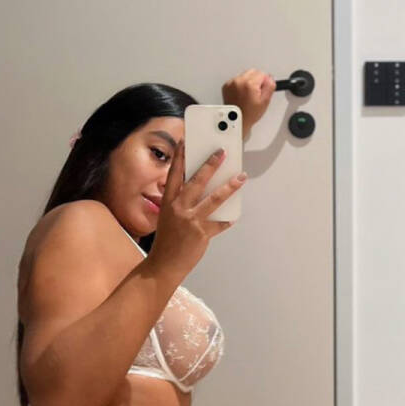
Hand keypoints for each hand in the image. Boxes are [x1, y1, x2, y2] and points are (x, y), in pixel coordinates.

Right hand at [147, 141, 246, 276]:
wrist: (163, 265)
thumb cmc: (167, 241)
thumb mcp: (169, 217)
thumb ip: (182, 203)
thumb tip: (203, 189)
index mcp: (168, 202)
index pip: (174, 173)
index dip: (180, 156)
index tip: (186, 141)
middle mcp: (179, 208)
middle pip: (197, 181)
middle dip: (211, 164)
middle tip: (222, 152)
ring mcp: (191, 221)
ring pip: (214, 198)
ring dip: (229, 186)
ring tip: (241, 177)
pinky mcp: (201, 234)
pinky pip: (219, 223)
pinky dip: (227, 220)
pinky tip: (234, 216)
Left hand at [222, 68, 276, 136]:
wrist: (236, 120)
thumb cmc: (249, 114)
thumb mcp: (265, 101)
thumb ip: (270, 86)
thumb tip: (270, 78)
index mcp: (249, 84)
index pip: (262, 73)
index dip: (265, 82)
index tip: (262, 91)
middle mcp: (239, 81)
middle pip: (253, 71)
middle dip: (256, 80)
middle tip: (256, 93)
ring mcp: (231, 83)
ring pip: (245, 75)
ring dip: (248, 82)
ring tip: (248, 95)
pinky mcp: (226, 86)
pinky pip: (237, 79)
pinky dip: (240, 85)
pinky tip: (242, 95)